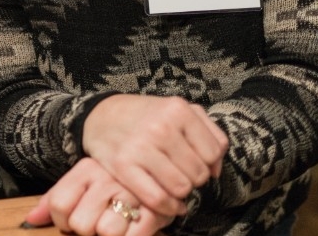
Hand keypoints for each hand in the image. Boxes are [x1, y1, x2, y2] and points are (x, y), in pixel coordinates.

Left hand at [25, 157, 174, 235]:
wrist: (159, 171)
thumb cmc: (112, 184)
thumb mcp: (82, 183)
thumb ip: (54, 200)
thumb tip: (30, 220)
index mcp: (86, 170)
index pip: (59, 205)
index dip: (62, 222)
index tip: (71, 221)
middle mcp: (107, 179)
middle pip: (80, 223)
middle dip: (86, 230)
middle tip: (98, 222)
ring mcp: (131, 194)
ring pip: (105, 232)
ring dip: (108, 235)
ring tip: (116, 224)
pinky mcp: (154, 212)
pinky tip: (130, 230)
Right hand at [82, 94, 227, 215]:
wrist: (101, 116)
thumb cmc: (146, 116)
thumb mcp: (179, 111)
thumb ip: (210, 134)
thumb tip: (216, 172)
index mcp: (178, 109)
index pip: (213, 153)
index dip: (207, 162)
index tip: (192, 160)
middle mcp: (160, 127)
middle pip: (198, 174)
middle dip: (192, 177)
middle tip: (178, 171)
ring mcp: (140, 147)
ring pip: (181, 188)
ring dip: (179, 191)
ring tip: (170, 182)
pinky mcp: (123, 165)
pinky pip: (157, 198)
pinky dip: (167, 207)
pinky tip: (168, 203)